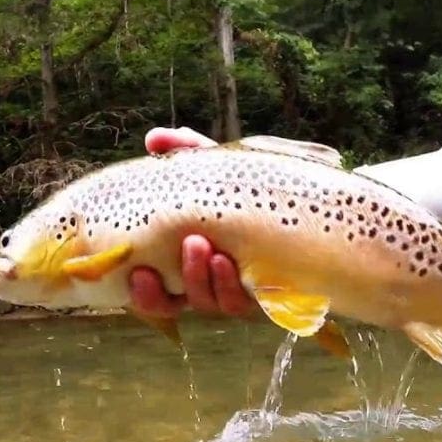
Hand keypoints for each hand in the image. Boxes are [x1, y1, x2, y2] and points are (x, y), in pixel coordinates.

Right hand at [128, 127, 256, 317]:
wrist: (302, 198)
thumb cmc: (248, 188)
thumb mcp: (216, 168)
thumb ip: (184, 152)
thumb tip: (153, 139)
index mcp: (184, 263)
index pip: (156, 292)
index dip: (144, 293)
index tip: (138, 272)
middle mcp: (206, 284)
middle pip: (178, 302)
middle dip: (169, 286)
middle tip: (182, 246)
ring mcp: (235, 291)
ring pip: (211, 302)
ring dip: (203, 278)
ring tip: (205, 246)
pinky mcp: (265, 295)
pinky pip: (245, 302)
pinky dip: (233, 284)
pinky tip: (229, 261)